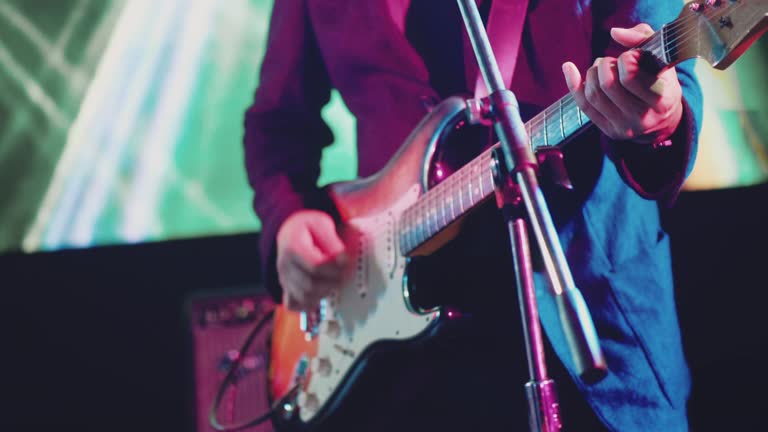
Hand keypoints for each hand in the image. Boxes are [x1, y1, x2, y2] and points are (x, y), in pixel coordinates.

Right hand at [276, 210, 347, 310]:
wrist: (289, 231)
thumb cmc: (307, 227)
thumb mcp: (321, 224)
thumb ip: (333, 242)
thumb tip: (343, 261)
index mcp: (293, 246)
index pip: (316, 265)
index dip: (334, 268)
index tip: (345, 263)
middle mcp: (284, 265)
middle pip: (310, 284)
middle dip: (332, 282)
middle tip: (342, 275)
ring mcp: (283, 279)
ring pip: (304, 297)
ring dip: (324, 293)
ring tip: (333, 282)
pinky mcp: (285, 288)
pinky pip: (293, 305)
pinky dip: (308, 304)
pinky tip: (319, 293)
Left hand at [562, 23, 682, 144]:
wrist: (663, 119)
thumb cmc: (661, 80)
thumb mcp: (662, 58)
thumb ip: (642, 38)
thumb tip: (614, 32)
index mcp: (662, 99)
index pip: (629, 75)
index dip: (625, 58)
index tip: (630, 55)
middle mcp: (643, 117)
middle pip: (607, 85)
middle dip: (604, 65)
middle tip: (611, 62)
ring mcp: (624, 127)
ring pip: (593, 95)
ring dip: (592, 73)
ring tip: (602, 68)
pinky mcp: (609, 131)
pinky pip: (584, 106)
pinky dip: (573, 84)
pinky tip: (569, 68)